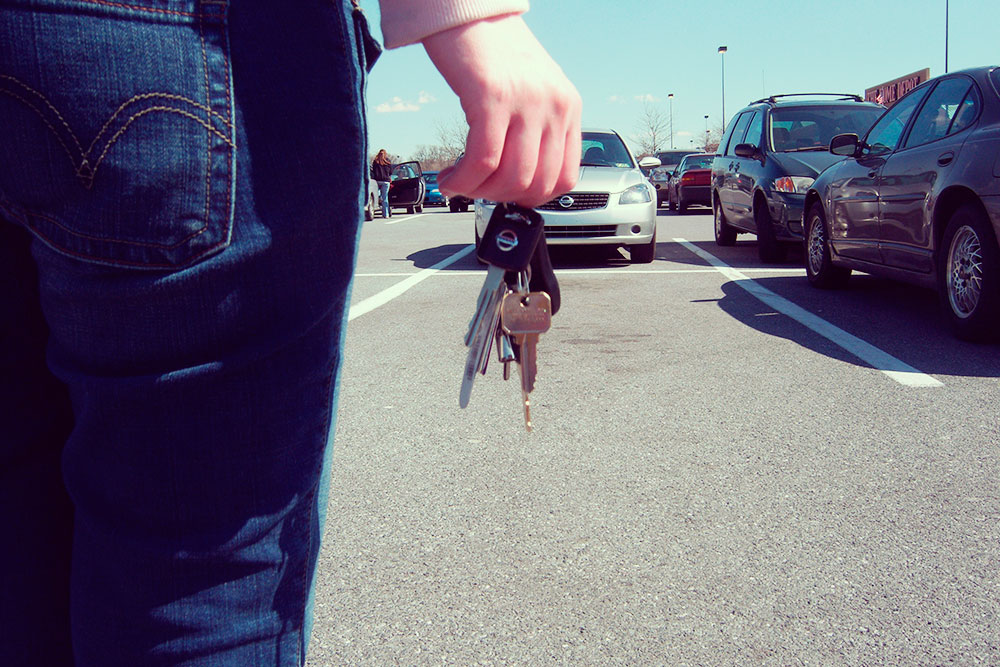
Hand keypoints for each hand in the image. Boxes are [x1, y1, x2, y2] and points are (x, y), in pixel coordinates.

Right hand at [422, 15, 580, 207]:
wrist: (468, 6)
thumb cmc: (493, 48)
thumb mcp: (532, 90)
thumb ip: (534, 128)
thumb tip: (518, 177)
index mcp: (567, 106)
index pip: (565, 177)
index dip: (533, 198)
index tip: (509, 197)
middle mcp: (553, 105)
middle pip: (536, 183)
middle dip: (501, 197)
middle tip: (478, 190)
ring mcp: (526, 101)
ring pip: (510, 178)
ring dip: (479, 192)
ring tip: (460, 183)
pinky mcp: (492, 97)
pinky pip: (482, 160)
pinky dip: (463, 180)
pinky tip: (450, 178)